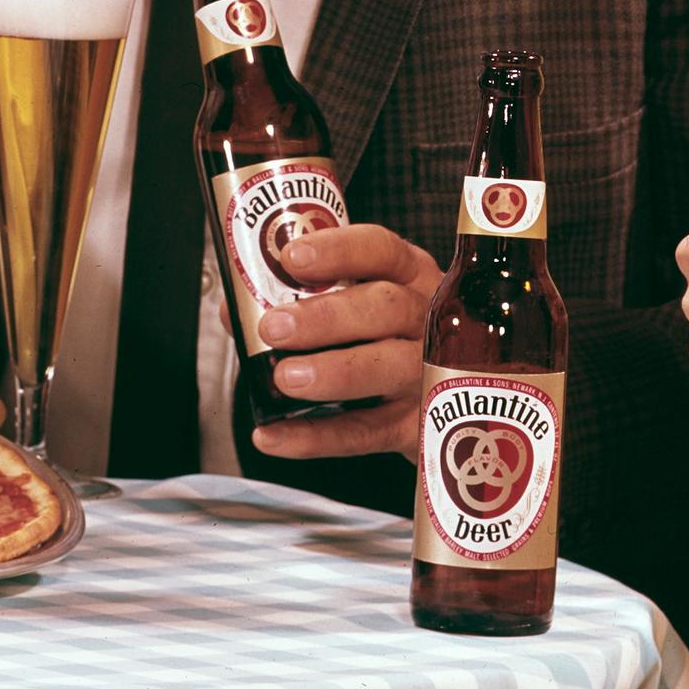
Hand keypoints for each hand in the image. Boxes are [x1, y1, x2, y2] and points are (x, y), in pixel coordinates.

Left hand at [249, 224, 444, 460]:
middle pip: (385, 307)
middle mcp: (427, 320)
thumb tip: (236, 311)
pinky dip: (316, 437)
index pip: (381, 250)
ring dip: (333, 372)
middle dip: (326, 316)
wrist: (453, 404)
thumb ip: (296, 302)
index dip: (338, 251)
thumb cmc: (388, 340)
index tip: (292, 257)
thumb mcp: (359, 306)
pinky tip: (274, 435)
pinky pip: (366, 433)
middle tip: (276, 327)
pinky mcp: (418, 427)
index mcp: (409, 276)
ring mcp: (428, 374)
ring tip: (285, 378)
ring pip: (386, 368)